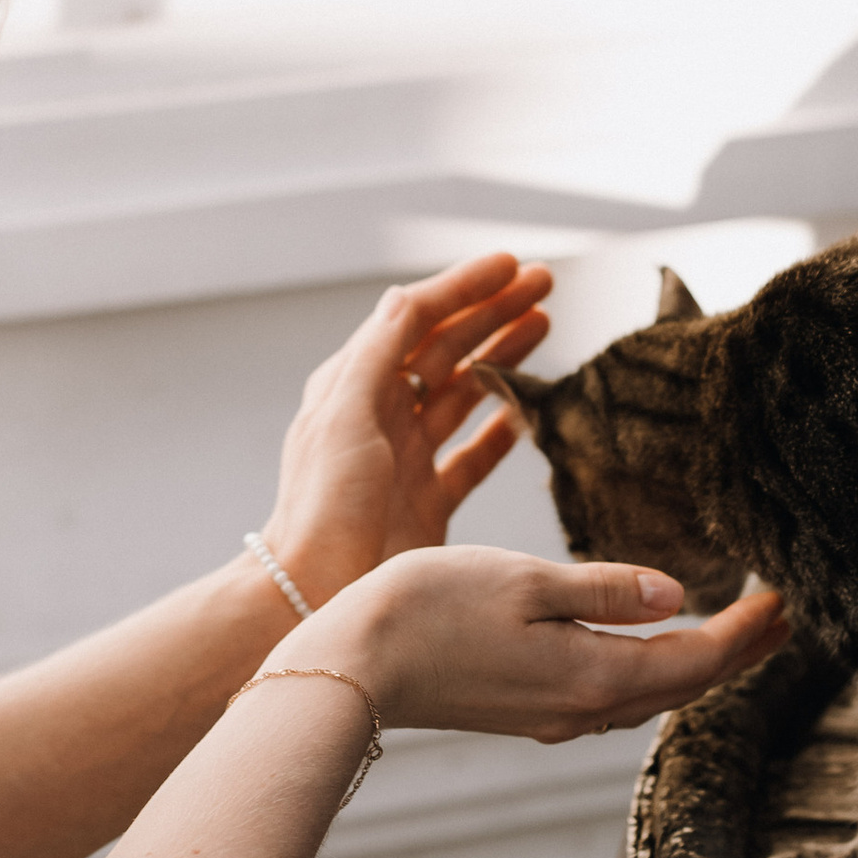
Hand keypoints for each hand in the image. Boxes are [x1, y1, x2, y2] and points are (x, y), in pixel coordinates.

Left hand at [263, 254, 553, 598]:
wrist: (313, 592)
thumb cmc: (320, 507)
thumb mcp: (343, 417)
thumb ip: (376, 354)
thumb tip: (406, 297)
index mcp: (355, 387)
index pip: (417, 319)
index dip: (464, 288)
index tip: (510, 265)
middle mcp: (382, 416)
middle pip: (448, 348)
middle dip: (495, 312)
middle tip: (543, 285)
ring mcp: (408, 460)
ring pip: (465, 393)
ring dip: (502, 357)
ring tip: (543, 325)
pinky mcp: (429, 502)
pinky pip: (472, 455)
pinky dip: (500, 431)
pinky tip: (526, 411)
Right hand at [287, 547, 786, 744]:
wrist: (351, 663)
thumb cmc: (429, 610)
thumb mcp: (525, 581)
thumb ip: (605, 590)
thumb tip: (677, 595)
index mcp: (593, 677)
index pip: (697, 660)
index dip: (749, 632)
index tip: (788, 599)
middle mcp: (581, 709)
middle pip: (683, 685)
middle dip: (738, 653)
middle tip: (784, 618)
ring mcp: (552, 716)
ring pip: (648, 694)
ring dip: (697, 663)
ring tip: (735, 630)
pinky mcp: (526, 710)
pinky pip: (611, 695)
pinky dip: (650, 670)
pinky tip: (650, 647)